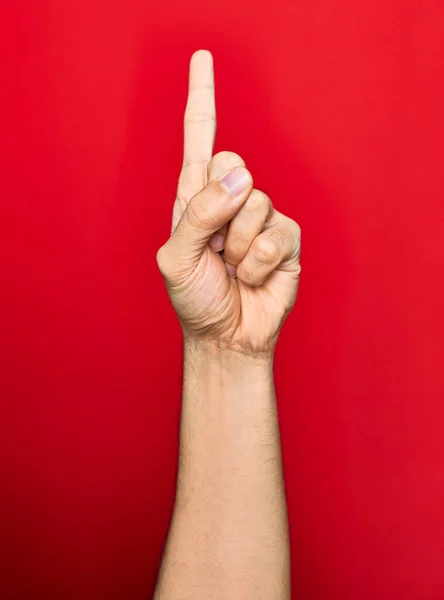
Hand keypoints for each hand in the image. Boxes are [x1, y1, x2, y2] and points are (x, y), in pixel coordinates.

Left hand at [156, 50, 300, 355]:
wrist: (226, 334)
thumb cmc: (196, 296)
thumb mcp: (177, 257)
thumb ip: (199, 212)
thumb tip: (241, 176)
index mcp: (196, 196)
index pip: (201, 138)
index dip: (202, 98)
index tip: (202, 58)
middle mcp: (230, 198)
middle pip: (232, 161)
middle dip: (218, 208)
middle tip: (214, 247)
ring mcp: (261, 216)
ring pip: (255, 202)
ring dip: (237, 246)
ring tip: (232, 267)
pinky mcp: (286, 238)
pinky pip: (275, 234)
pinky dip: (258, 262)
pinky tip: (253, 275)